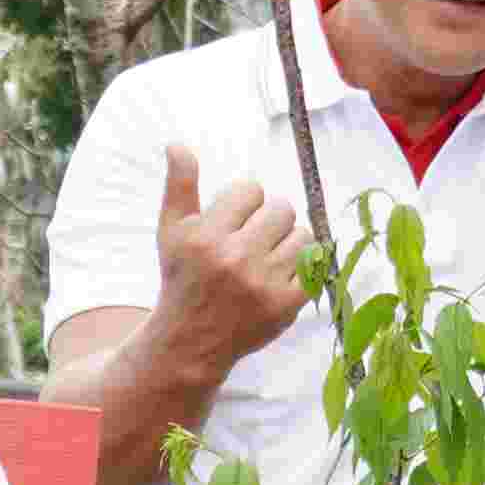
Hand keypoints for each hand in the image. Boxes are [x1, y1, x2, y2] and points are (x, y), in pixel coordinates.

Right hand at [150, 144, 308, 384]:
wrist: (191, 340)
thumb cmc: (183, 278)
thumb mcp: (171, 231)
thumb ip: (179, 186)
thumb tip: (178, 144)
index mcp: (206, 236)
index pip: (251, 190)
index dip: (245, 202)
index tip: (234, 221)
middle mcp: (234, 259)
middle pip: (282, 208)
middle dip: (269, 219)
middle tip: (254, 237)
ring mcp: (262, 284)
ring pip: (302, 235)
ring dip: (288, 241)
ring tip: (268, 255)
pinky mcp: (284, 306)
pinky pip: (313, 266)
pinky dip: (301, 267)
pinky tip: (280, 273)